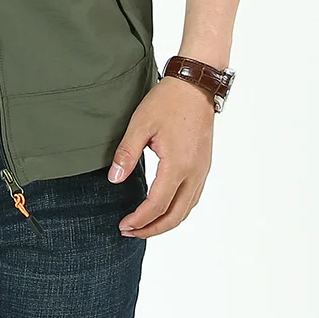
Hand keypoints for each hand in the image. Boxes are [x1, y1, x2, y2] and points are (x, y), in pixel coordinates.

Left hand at [107, 74, 214, 237]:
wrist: (195, 85)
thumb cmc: (168, 101)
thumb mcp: (140, 124)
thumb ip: (127, 153)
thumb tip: (114, 179)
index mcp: (177, 165)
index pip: (157, 205)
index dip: (139, 220)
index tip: (123, 226)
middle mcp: (194, 173)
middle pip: (176, 215)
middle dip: (152, 229)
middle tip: (130, 232)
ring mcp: (202, 170)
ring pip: (187, 209)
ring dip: (166, 222)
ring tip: (144, 225)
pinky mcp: (204, 165)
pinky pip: (193, 197)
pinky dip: (178, 210)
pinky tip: (165, 208)